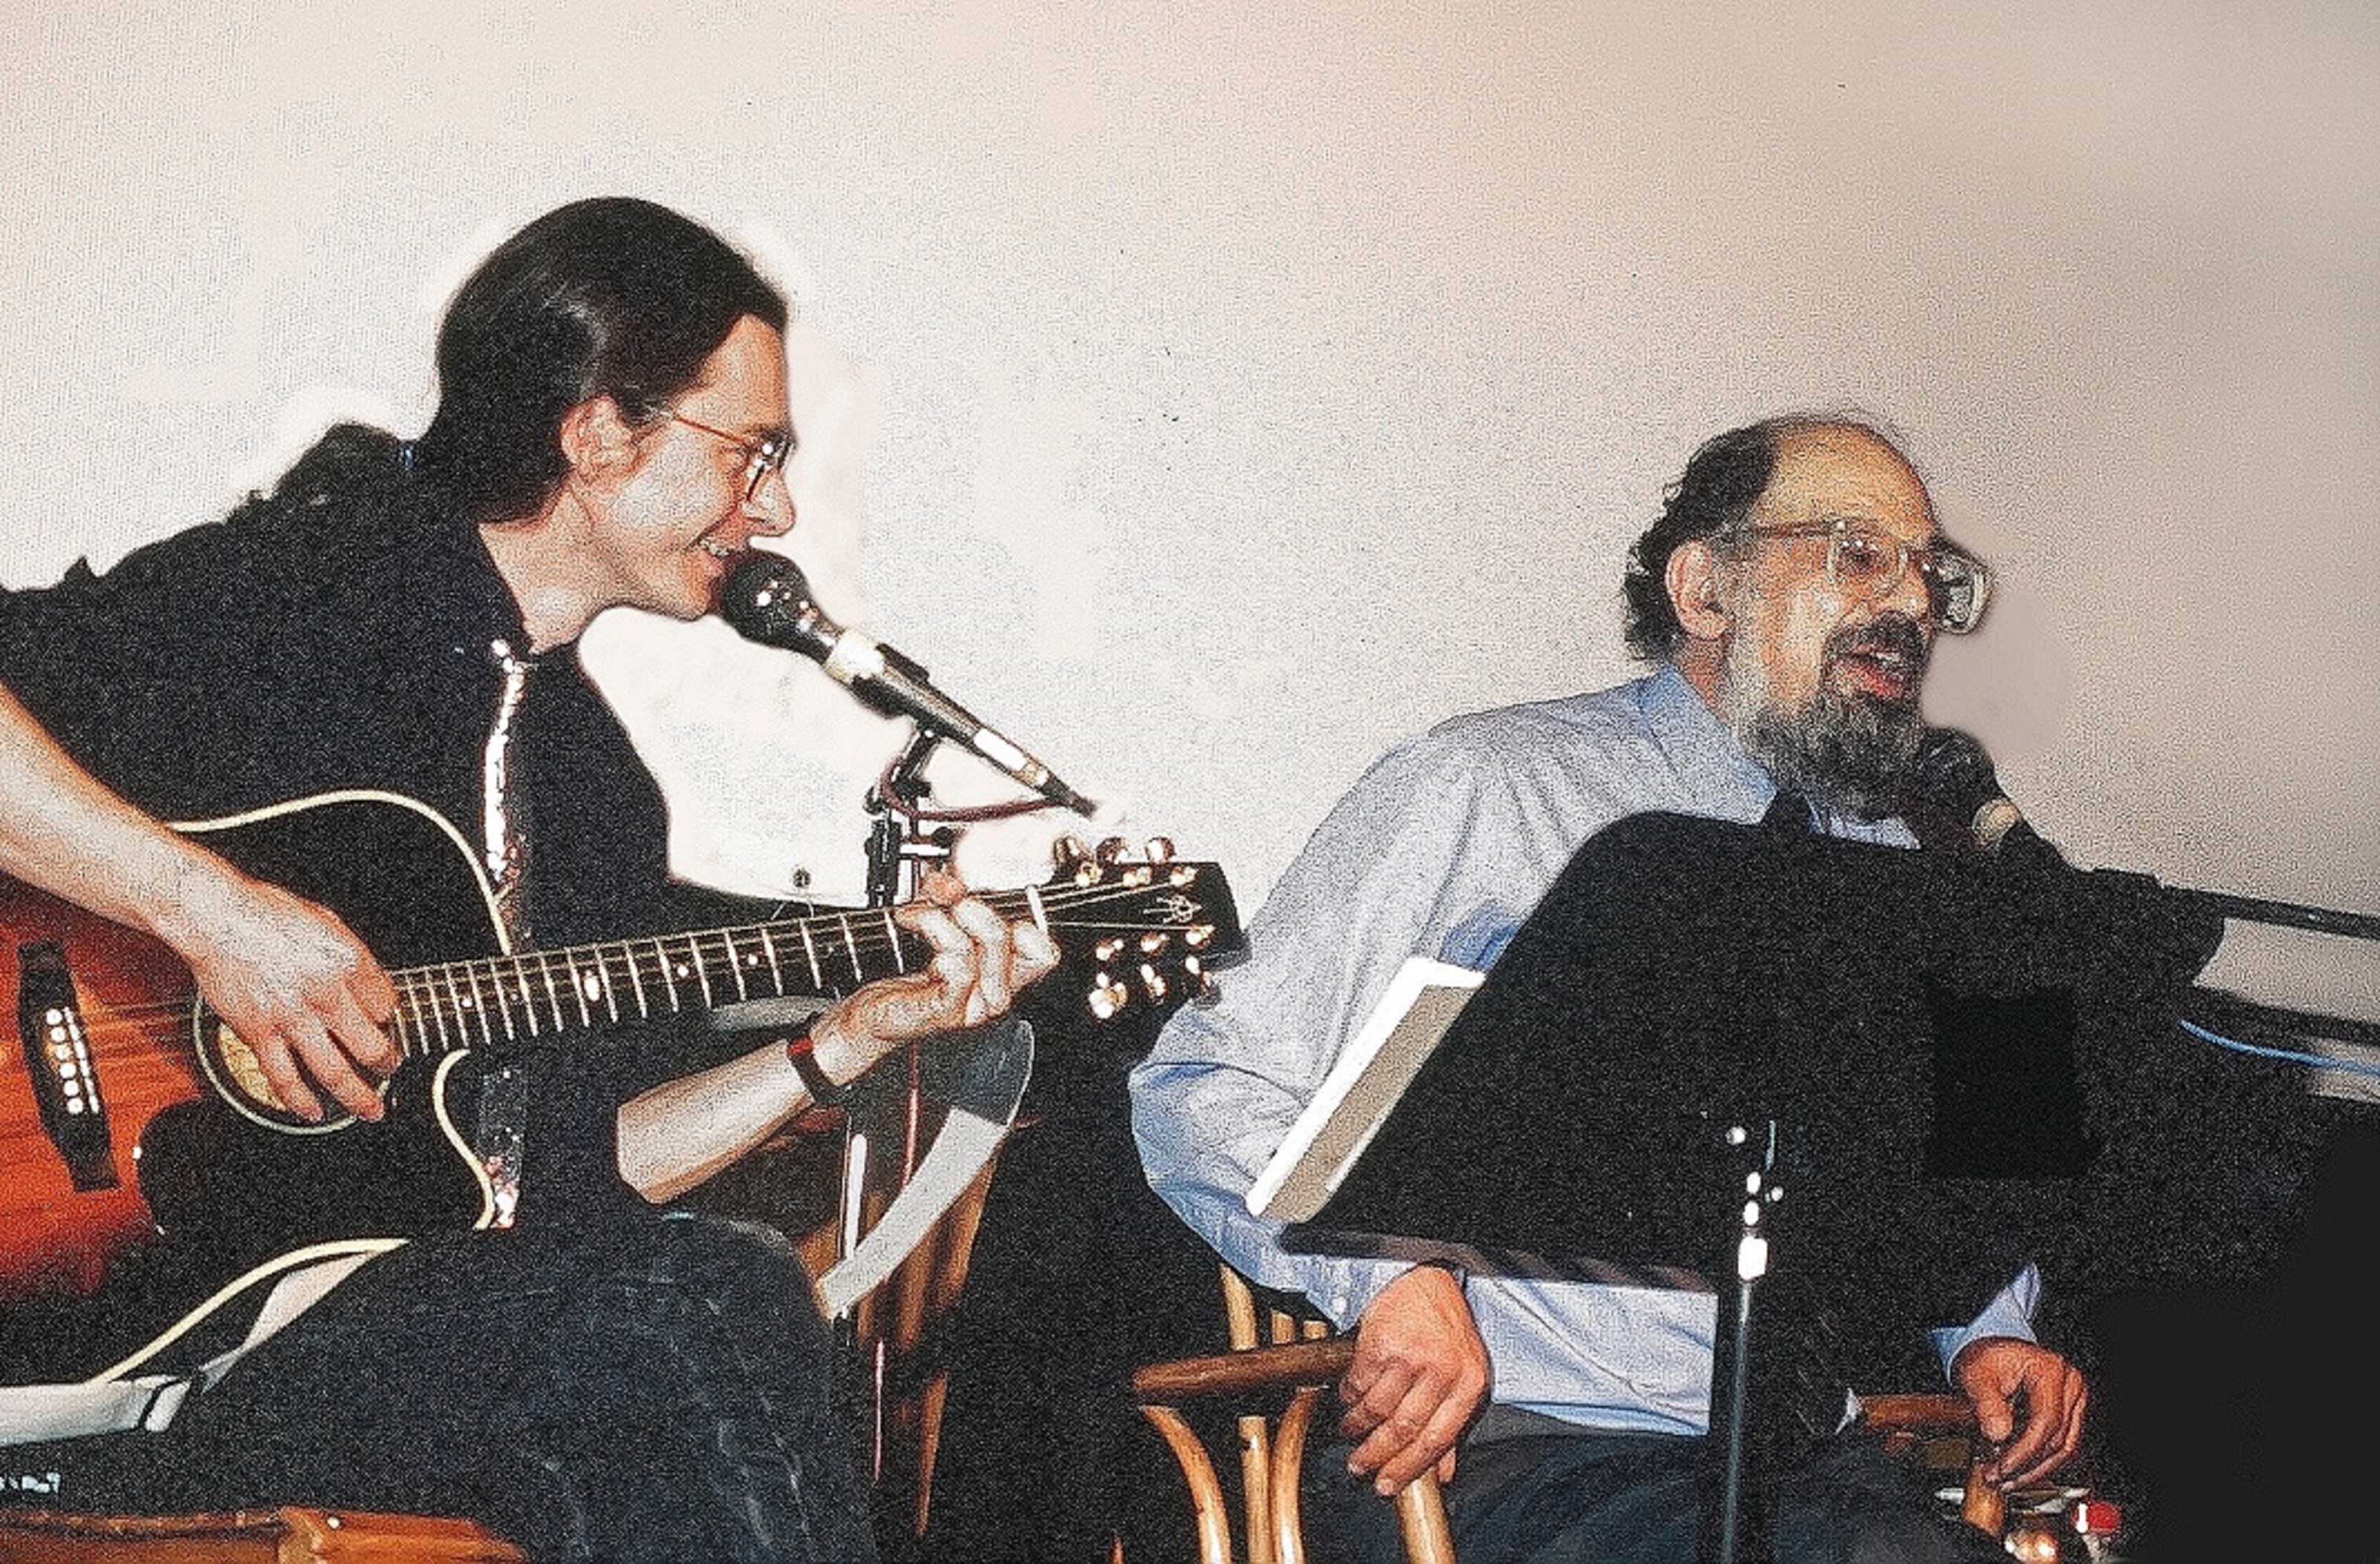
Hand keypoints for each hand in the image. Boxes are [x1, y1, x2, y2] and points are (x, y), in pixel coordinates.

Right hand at [165, 865, 400, 1122]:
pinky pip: (284, 1078)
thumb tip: (375, 984)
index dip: (389, 1017)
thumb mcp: (328, 921)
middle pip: (371, 1045)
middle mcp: (326, 994)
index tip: (386, 1024)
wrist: (217, 919)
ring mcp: (293, 1018)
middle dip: (388, 1063)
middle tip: (392, 1069)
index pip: (386, 1004)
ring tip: (371, 1109)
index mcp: (347, 964)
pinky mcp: (260, 1033)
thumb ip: (353, 957)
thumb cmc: (266, 914)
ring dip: (358, 1097)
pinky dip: (301, 1100)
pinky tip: (312, 1112)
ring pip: (335, 1071)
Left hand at [807, 869, 1059, 1085]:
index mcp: (1002, 973)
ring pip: (976, 950)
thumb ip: (948, 899)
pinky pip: (958, 971)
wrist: (875, 1013)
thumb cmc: (907, 974)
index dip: (1023, 919)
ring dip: (938, 921)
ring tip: (913, 916)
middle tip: (945, 901)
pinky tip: (921, 942)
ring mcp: (972, 1005)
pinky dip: (937, 943)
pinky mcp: (945, 1013)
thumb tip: (950, 882)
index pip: (1045, 953)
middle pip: (1008, 937)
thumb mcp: (934, 924)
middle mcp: (993, 991)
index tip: (985, 903)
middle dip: (970, 906)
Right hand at [1339, 1264, 1489, 1493]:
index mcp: (1469, 1384)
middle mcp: (1442, 1370)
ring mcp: (1410, 1355)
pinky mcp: (1381, 1341)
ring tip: (1351, 1430)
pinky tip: (1350, 1397)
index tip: (1387, 1485)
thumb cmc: (1445, 1329)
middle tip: (1358, 1466)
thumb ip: (1452, 1426)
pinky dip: (1349, 1397)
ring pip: (1376, 1409)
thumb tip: (1444, 1472)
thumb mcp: (1462, 1375)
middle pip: (1403, 1428)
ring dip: (1357, 1426)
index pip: (1437, 1440)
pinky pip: (1358, 1383)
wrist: (1425, 1279)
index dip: (1408, 1468)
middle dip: (1375, 1455)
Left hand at [1952, 1336, 2087, 1487]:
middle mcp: (2070, 1386)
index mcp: (2050, 1370)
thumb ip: (1986, 1404)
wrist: (1992, 1354)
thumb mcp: (1975, 1374)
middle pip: (2057, 1440)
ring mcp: (2074, 1401)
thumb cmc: (1986, 1360)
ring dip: (2034, 1470)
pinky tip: (2017, 1470)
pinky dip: (2038, 1462)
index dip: (2024, 1451)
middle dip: (2026, 1465)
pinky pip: (2060, 1446)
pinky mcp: (2070, 1415)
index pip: (2045, 1421)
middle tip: (1998, 1478)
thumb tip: (1998, 1436)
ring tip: (2006, 1479)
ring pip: (2064, 1449)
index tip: (2001, 1467)